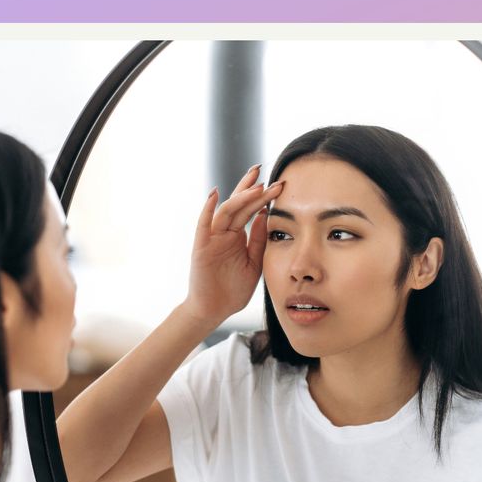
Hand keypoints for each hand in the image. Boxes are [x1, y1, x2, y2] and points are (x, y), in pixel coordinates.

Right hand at [182, 165, 284, 325]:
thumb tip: (266, 215)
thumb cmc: (233, 289)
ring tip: (255, 185)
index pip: (250, 210)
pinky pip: (203, 225)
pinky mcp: (201, 247)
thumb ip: (259, 240)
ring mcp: (211, 238)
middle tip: (265, 171)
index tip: (280, 184)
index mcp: (237, 236)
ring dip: (239, 197)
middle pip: (238, 204)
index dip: (263, 197)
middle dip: (251, 188)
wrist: (214, 311)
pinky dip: (207, 209)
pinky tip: (214, 194)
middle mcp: (223, 233)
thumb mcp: (255, 262)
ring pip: (225, 211)